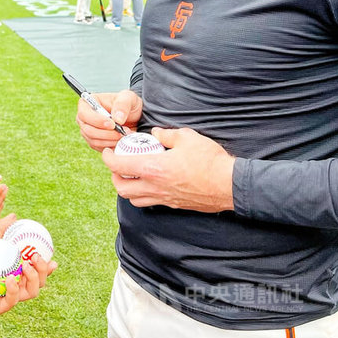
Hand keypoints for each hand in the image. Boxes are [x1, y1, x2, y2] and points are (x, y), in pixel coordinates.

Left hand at [0, 214, 56, 314]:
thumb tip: (14, 216)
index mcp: (14, 273)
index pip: (36, 273)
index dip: (47, 268)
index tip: (53, 259)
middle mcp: (13, 287)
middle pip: (38, 284)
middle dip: (43, 272)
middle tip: (36, 258)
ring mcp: (6, 298)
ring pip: (30, 293)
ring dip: (33, 279)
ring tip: (26, 265)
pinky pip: (11, 301)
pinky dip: (14, 290)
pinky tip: (10, 279)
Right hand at [76, 89, 141, 151]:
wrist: (135, 117)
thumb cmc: (128, 104)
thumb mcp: (128, 98)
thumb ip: (122, 105)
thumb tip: (117, 118)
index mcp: (87, 104)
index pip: (84, 114)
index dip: (96, 120)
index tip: (112, 124)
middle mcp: (85, 118)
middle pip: (87, 130)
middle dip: (106, 133)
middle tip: (122, 131)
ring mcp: (88, 131)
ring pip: (94, 140)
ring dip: (110, 140)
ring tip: (124, 134)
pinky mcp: (94, 141)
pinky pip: (99, 147)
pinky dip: (111, 145)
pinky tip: (121, 140)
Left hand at [102, 127, 235, 212]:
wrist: (229, 185)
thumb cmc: (210, 161)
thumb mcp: (187, 138)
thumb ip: (167, 134)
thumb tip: (156, 133)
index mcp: (153, 168)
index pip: (118, 166)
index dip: (108, 158)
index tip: (107, 151)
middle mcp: (154, 186)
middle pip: (121, 187)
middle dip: (114, 176)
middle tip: (118, 164)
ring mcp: (163, 198)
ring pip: (133, 199)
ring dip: (127, 188)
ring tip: (132, 175)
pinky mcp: (173, 205)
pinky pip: (149, 203)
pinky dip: (142, 195)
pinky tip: (150, 184)